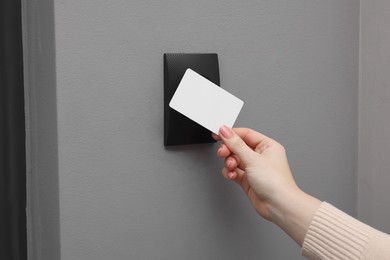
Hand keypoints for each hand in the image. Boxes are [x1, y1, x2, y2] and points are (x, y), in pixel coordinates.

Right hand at [213, 126, 320, 244]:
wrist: (279, 206)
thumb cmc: (276, 183)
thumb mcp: (253, 159)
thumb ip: (236, 144)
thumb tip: (225, 131)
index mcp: (267, 146)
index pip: (245, 134)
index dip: (231, 134)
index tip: (219, 134)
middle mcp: (261, 156)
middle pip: (238, 147)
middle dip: (229, 150)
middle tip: (223, 153)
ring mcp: (254, 168)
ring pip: (235, 159)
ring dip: (229, 163)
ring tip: (231, 167)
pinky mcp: (248, 180)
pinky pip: (234, 171)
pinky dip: (230, 172)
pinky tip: (231, 175)